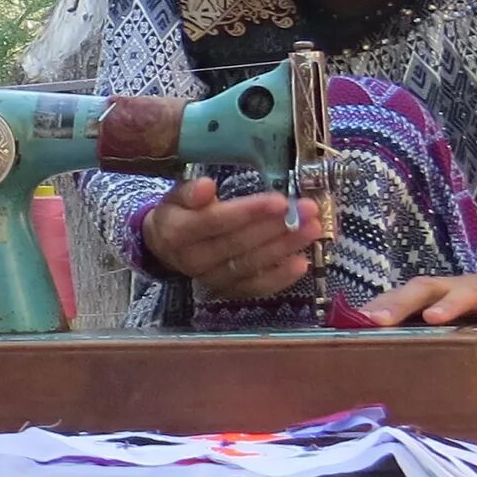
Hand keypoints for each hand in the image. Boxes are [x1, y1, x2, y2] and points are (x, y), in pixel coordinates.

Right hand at [140, 176, 326, 302]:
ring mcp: (210, 278)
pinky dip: (280, 277)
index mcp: (176, 231)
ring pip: (250, 264)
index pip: (216, 221)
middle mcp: (192, 259)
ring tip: (311, 229)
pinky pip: (255, 287)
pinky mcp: (226, 290)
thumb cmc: (179, 214)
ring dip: (284, 247)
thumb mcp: (176, 196)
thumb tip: (206, 185)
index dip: (249, 212)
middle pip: (238, 243)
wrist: (165, 246)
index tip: (280, 201)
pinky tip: (302, 263)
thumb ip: (190, 191)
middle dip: (276, 226)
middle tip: (308, 211)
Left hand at [360, 271, 476, 336]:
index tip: (354, 323)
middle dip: (400, 303)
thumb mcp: (446, 316)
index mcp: (434, 294)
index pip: (400, 295)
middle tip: (378, 320)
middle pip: (425, 288)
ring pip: (465, 294)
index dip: (378, 306)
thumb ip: (417, 329)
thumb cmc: (475, 309)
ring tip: (432, 317)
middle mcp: (455, 289)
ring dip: (448, 304)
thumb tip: (378, 353)